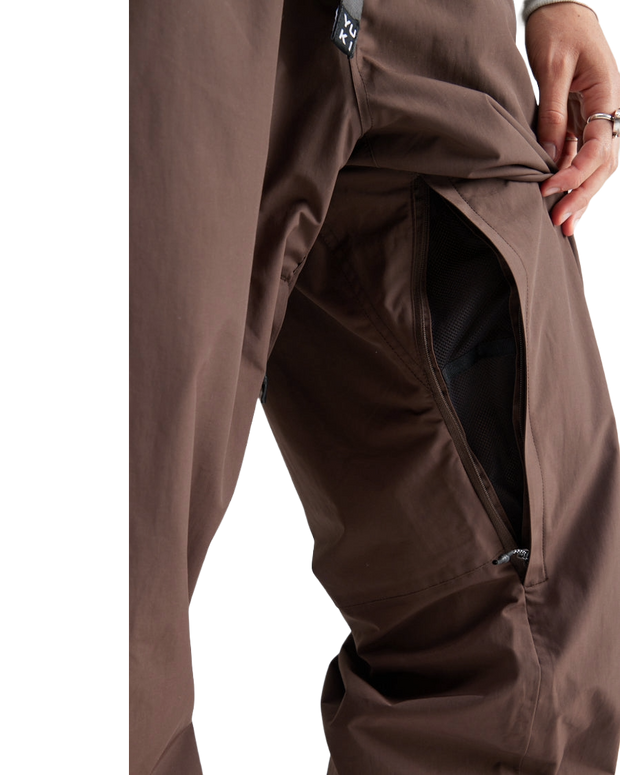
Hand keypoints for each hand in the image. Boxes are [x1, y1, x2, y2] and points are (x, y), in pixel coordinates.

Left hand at [525, 3, 619, 235]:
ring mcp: (599, 115)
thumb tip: (549, 158)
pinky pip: (582, 154)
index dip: (576, 173)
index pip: (600, 146)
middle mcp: (610, 108)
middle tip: (561, 223)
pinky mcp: (584, 119)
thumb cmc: (558, 29)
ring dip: (582, 193)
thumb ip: (552, 115)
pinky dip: (573, 178)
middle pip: (605, 163)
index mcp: (608, 93)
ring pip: (597, 164)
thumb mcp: (551, 70)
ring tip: (564, 223)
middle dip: (584, 195)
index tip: (549, 190)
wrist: (562, 6)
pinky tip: (562, 199)